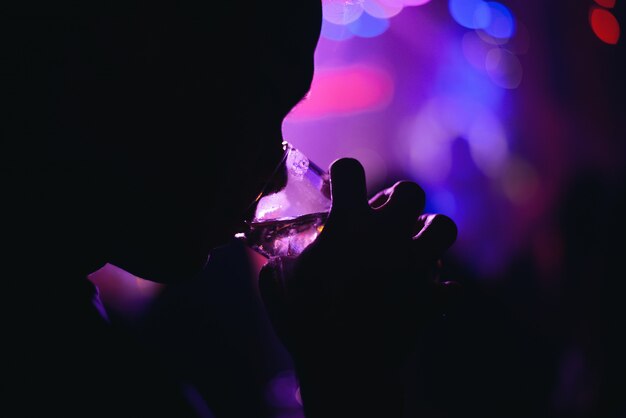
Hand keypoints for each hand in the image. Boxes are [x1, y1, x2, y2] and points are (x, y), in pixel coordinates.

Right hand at [259, 158, 457, 415]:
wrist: (343, 367)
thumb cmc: (305, 322)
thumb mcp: (279, 284)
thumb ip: (279, 264)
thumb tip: (273, 263)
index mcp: (348, 225)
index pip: (350, 169)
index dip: (342, 172)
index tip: (336, 188)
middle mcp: (386, 236)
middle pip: (409, 190)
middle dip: (398, 198)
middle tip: (384, 218)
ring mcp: (413, 264)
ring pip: (443, 226)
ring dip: (429, 233)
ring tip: (413, 247)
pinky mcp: (430, 296)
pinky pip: (448, 286)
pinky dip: (437, 289)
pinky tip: (422, 296)